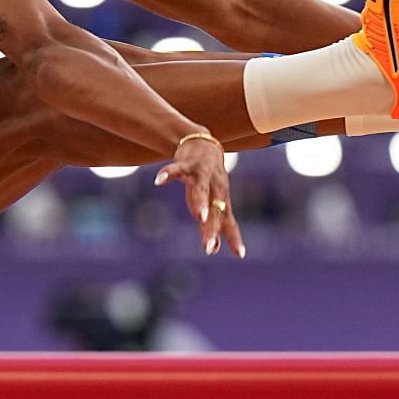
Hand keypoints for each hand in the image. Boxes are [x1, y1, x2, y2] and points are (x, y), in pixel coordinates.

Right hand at [154, 134, 244, 257]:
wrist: (203, 144)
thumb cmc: (208, 180)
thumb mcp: (213, 202)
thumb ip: (214, 224)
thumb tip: (215, 250)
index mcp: (221, 200)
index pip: (229, 222)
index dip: (234, 237)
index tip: (240, 254)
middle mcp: (215, 188)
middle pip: (215, 210)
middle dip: (212, 228)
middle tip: (209, 248)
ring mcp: (201, 175)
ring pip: (201, 189)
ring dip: (201, 203)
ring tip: (200, 217)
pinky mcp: (187, 164)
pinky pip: (176, 169)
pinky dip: (168, 174)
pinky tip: (158, 181)